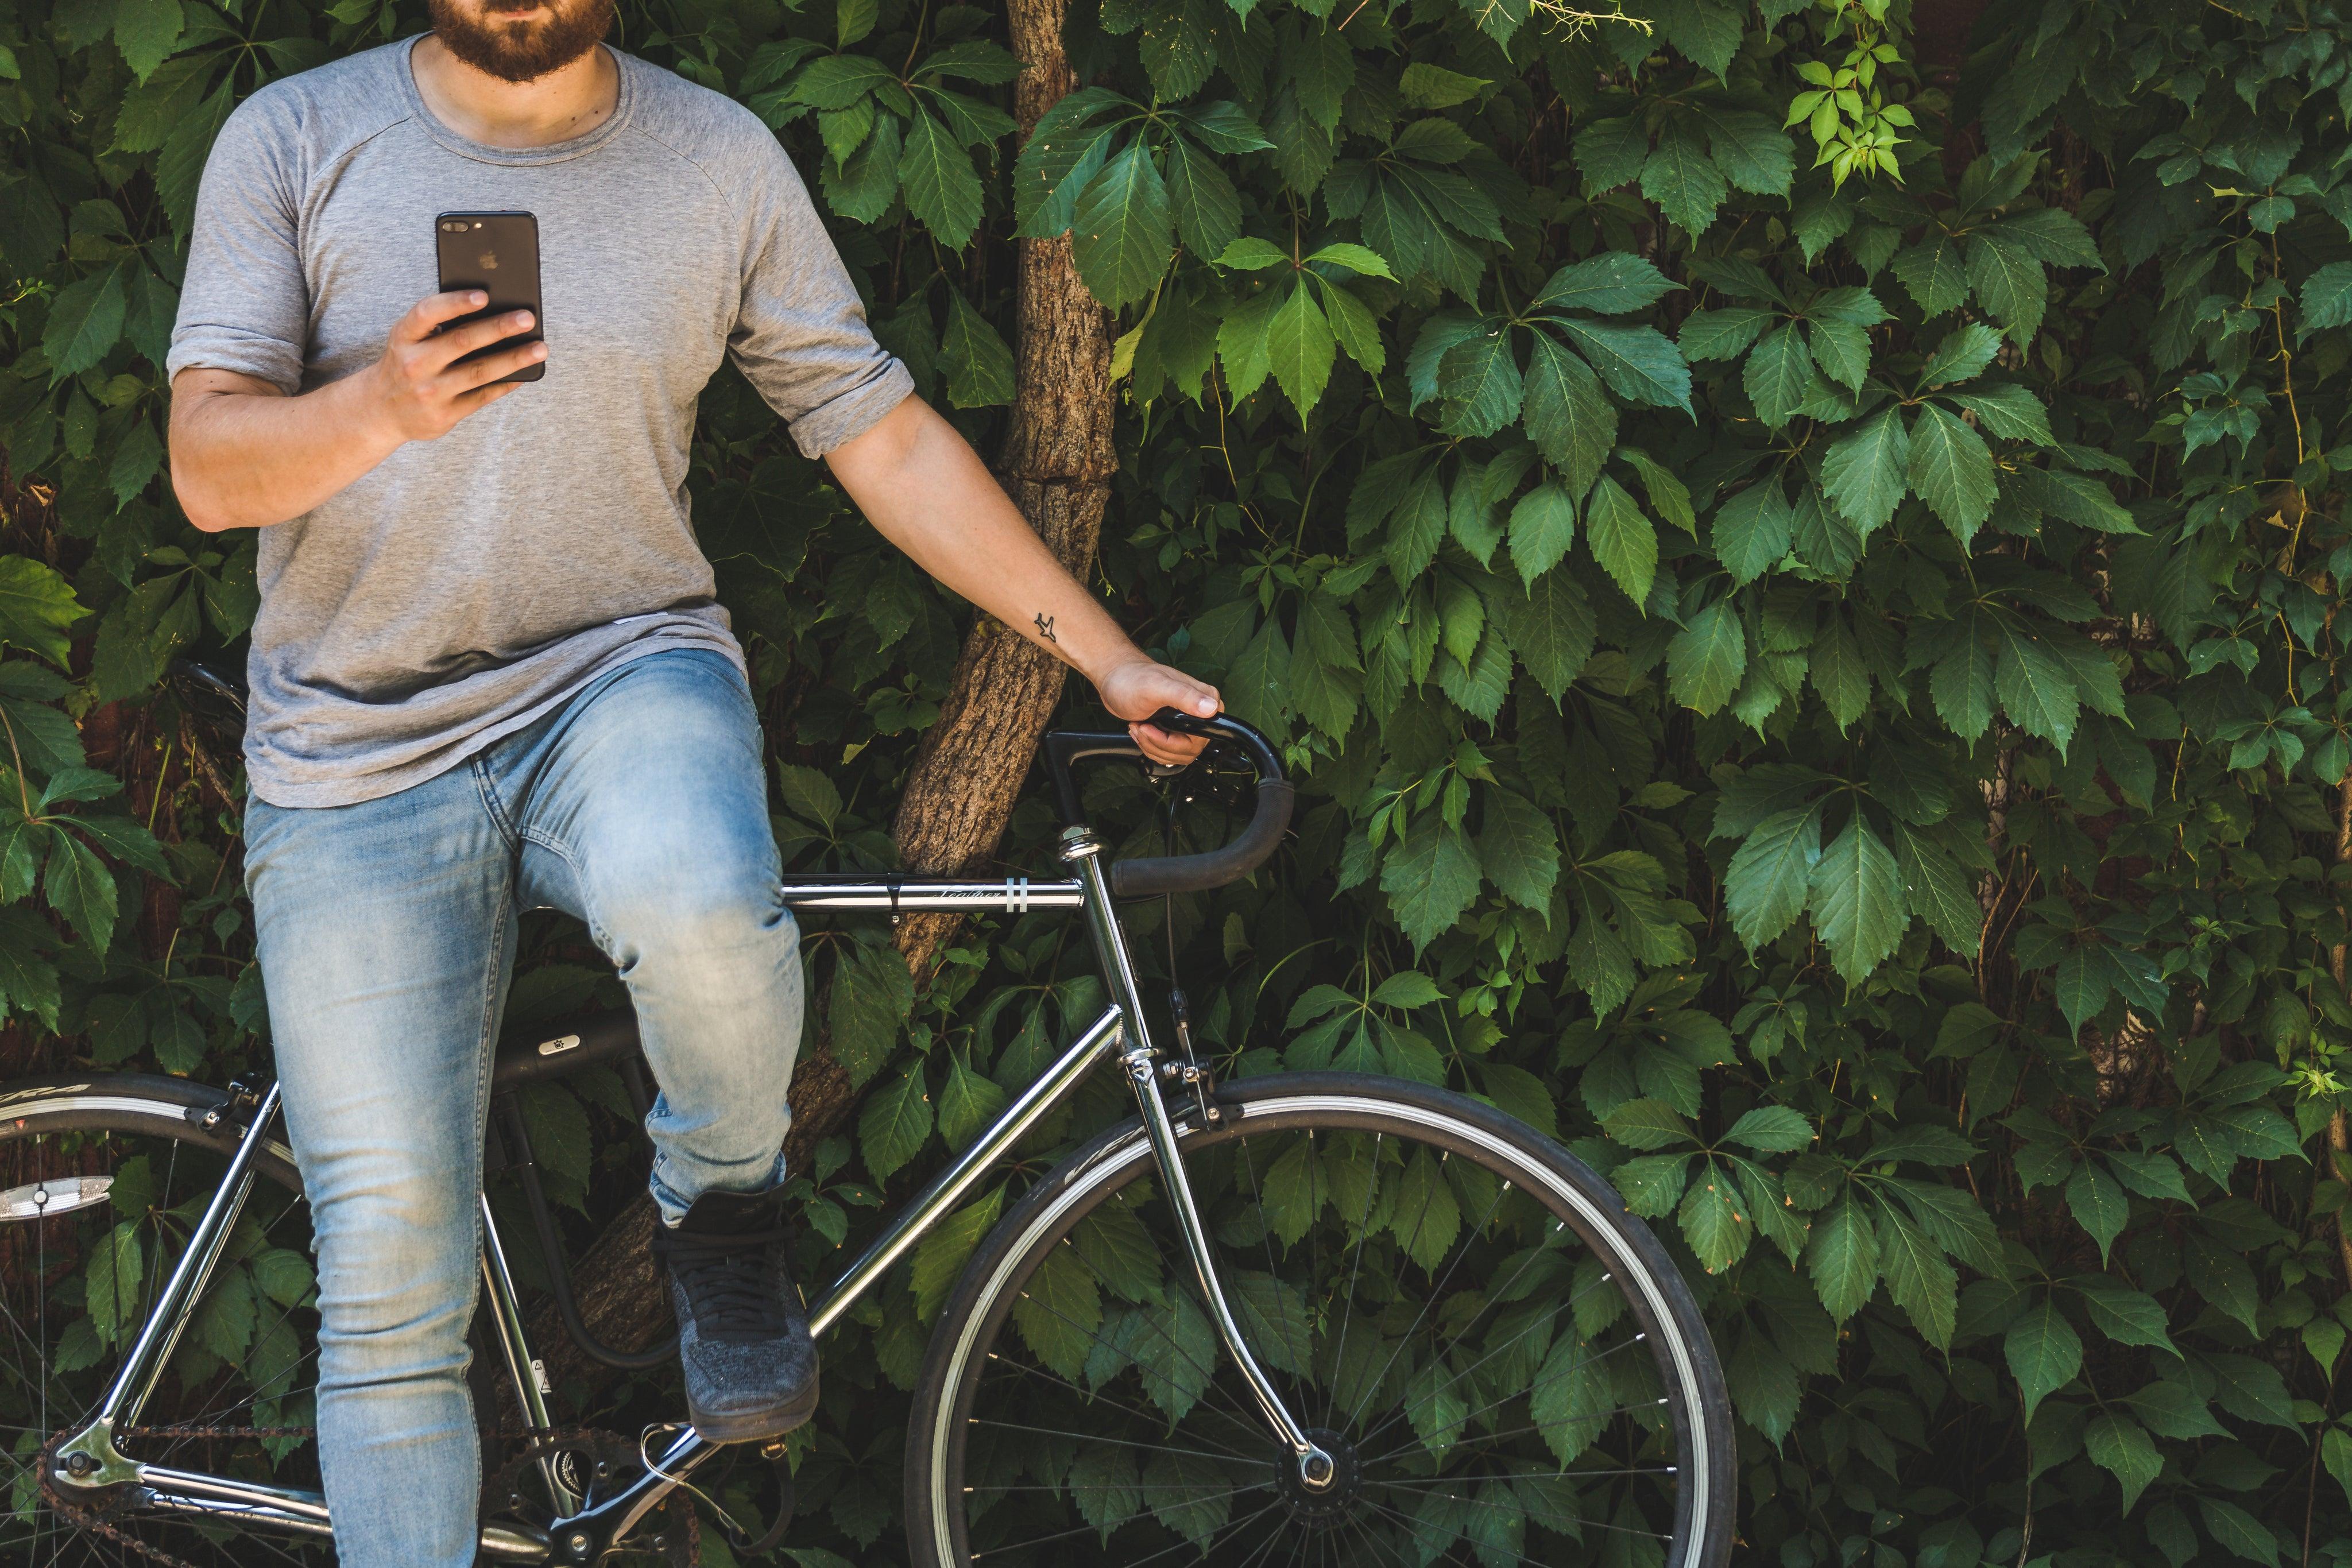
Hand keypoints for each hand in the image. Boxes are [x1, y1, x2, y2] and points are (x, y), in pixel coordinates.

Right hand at [363, 290, 545, 442]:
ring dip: (514, 359)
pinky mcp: (444, 415)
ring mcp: (430, 392)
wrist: (381, 410)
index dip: (455, 303)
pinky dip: (506, 383)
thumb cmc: (406, 363)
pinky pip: (483, 396)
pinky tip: (525, 373)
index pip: (427, 313)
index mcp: (403, 337)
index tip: (484, 295)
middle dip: (498, 328)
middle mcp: (414, 364)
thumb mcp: (408, 340)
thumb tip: (490, 310)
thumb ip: (436, 326)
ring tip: (540, 348)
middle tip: (527, 318)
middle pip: (462, 341)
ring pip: (479, 371)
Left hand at [1097, 657, 1221, 765]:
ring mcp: (1188, 723)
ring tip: (1139, 727)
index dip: (1176, 740)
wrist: (1116, 680)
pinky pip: (1170, 753)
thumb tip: (1211, 709)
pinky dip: (1151, 747)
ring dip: (1153, 746)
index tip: (1152, 727)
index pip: (1204, 735)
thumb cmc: (1133, 679)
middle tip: (1142, 728)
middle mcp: (1200, 712)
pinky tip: (1141, 730)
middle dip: (1160, 744)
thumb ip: (1184, 696)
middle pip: (1190, 749)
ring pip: (1178, 754)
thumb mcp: (1157, 686)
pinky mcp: (1176, 731)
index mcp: (1205, 698)